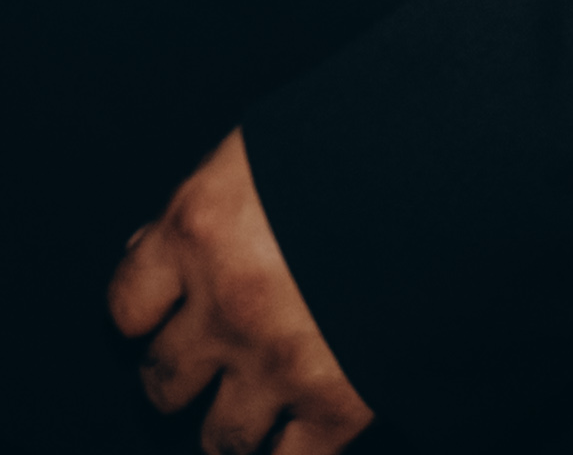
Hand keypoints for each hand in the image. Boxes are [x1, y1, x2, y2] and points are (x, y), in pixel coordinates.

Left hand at [107, 132, 371, 452]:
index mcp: (198, 230)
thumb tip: (147, 249)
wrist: (446, 177)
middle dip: (178, 377)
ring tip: (243, 415)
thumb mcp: (260, 150)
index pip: (127, 306)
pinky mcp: (338, 404)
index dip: (142, 319)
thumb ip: (203, 205)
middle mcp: (226, 305)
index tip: (158, 322)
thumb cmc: (352, 146)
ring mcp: (279, 362)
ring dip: (226, 430)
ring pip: (219, 439)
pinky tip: (292, 439)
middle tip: (199, 369)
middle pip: (163, 380)